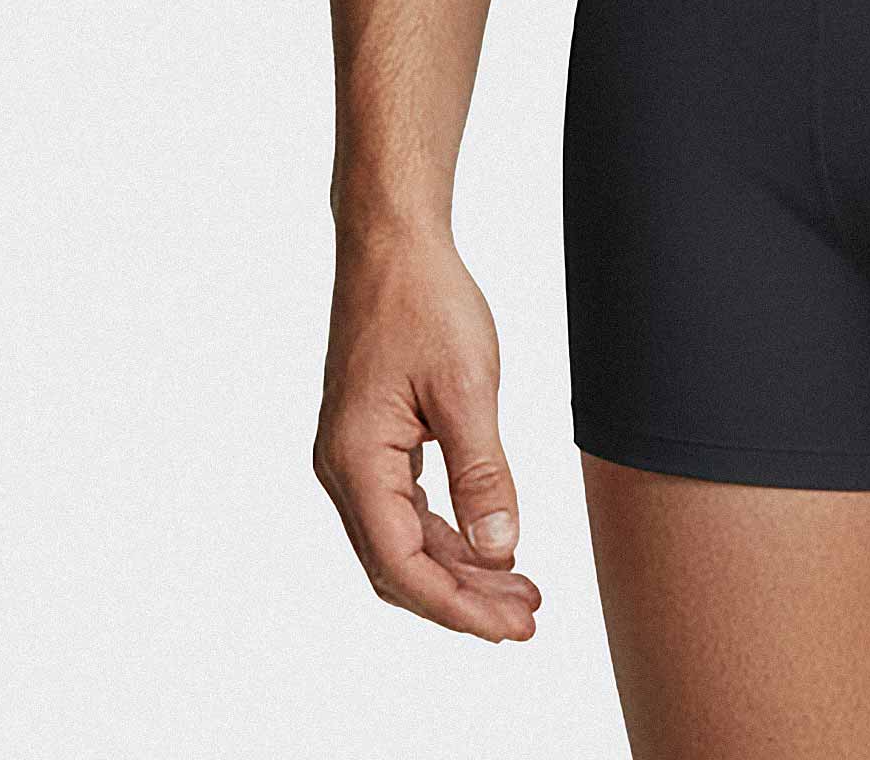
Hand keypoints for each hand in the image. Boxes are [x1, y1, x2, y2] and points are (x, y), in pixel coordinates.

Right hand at [313, 224, 541, 639]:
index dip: (458, 606)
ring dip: (458, 570)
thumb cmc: (424, 302)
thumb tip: (499, 551)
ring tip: (520, 590)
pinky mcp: (370, 441)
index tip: (509, 626)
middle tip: (526, 619)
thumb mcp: (467, 388)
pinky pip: (403, 508)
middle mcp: (343, 469)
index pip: (403, 566)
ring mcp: (352, 456)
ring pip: (402, 540)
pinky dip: (446, 534)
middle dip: (463, 599)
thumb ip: (483, 474)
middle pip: (399, 565)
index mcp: (356, 461)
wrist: (392, 243)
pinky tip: (488, 543)